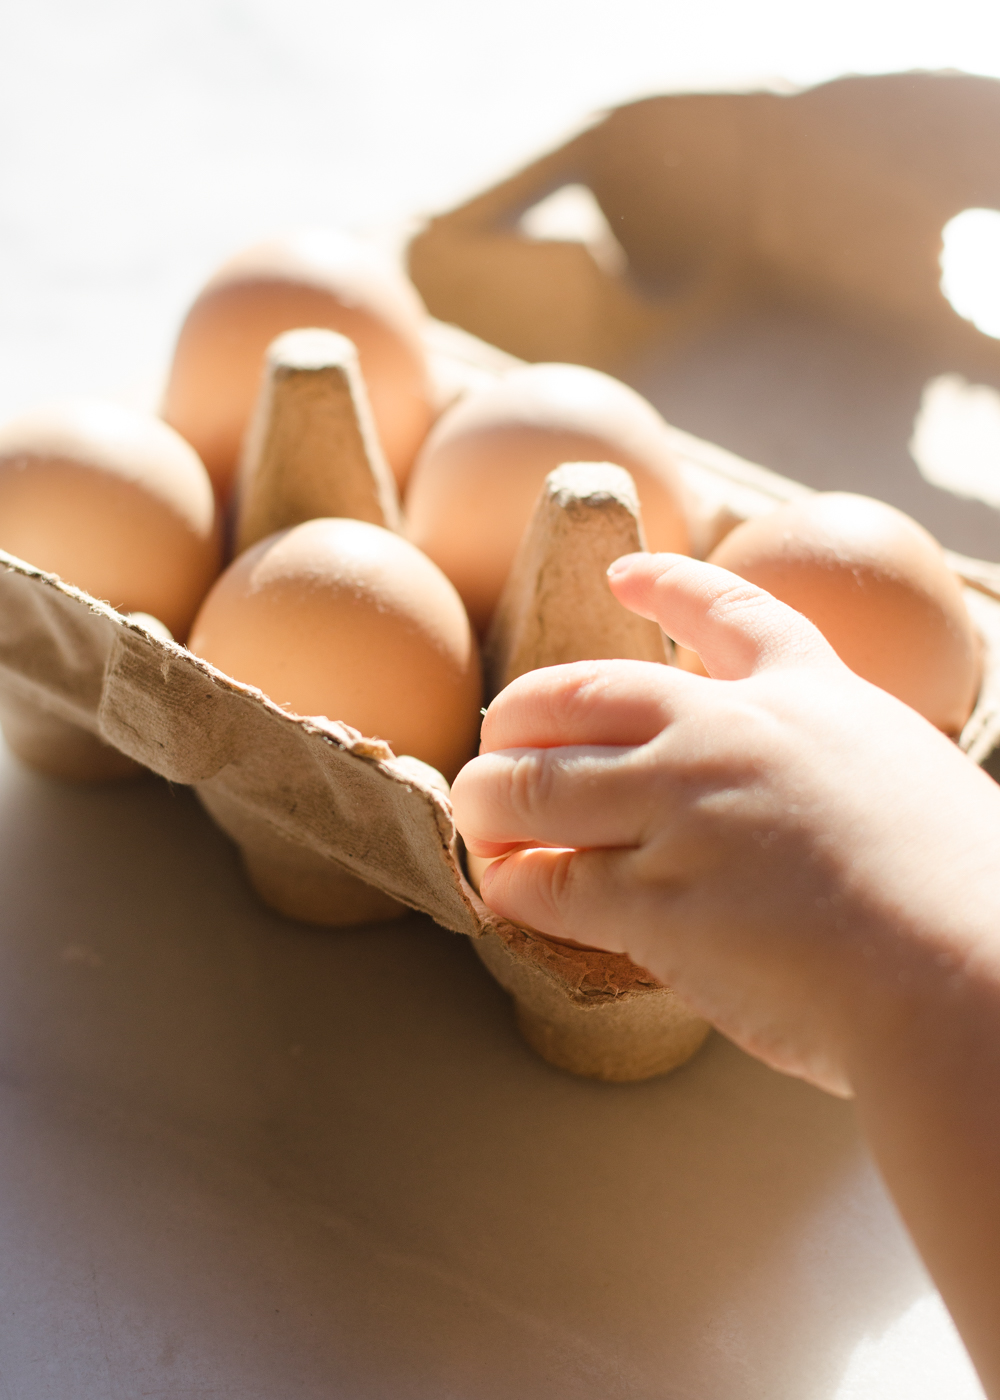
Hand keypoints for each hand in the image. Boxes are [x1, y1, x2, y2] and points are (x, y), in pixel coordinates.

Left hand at [452, 554, 999, 1096]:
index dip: (668, 588)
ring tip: (477, 815)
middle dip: (520, 711)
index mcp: (810, 697)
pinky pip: (548, 879)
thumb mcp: (908, 782)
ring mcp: (684, 809)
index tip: (625, 576)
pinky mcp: (654, 898)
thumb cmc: (967, 900)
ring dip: (489, 799)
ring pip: (535, 783)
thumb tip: (787, 801)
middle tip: (497, 735)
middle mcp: (731, 734)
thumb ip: (832, 770)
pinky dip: (512, 882)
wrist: (970, 975)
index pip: (730, 615)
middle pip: (581, 692)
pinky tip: (503, 889)